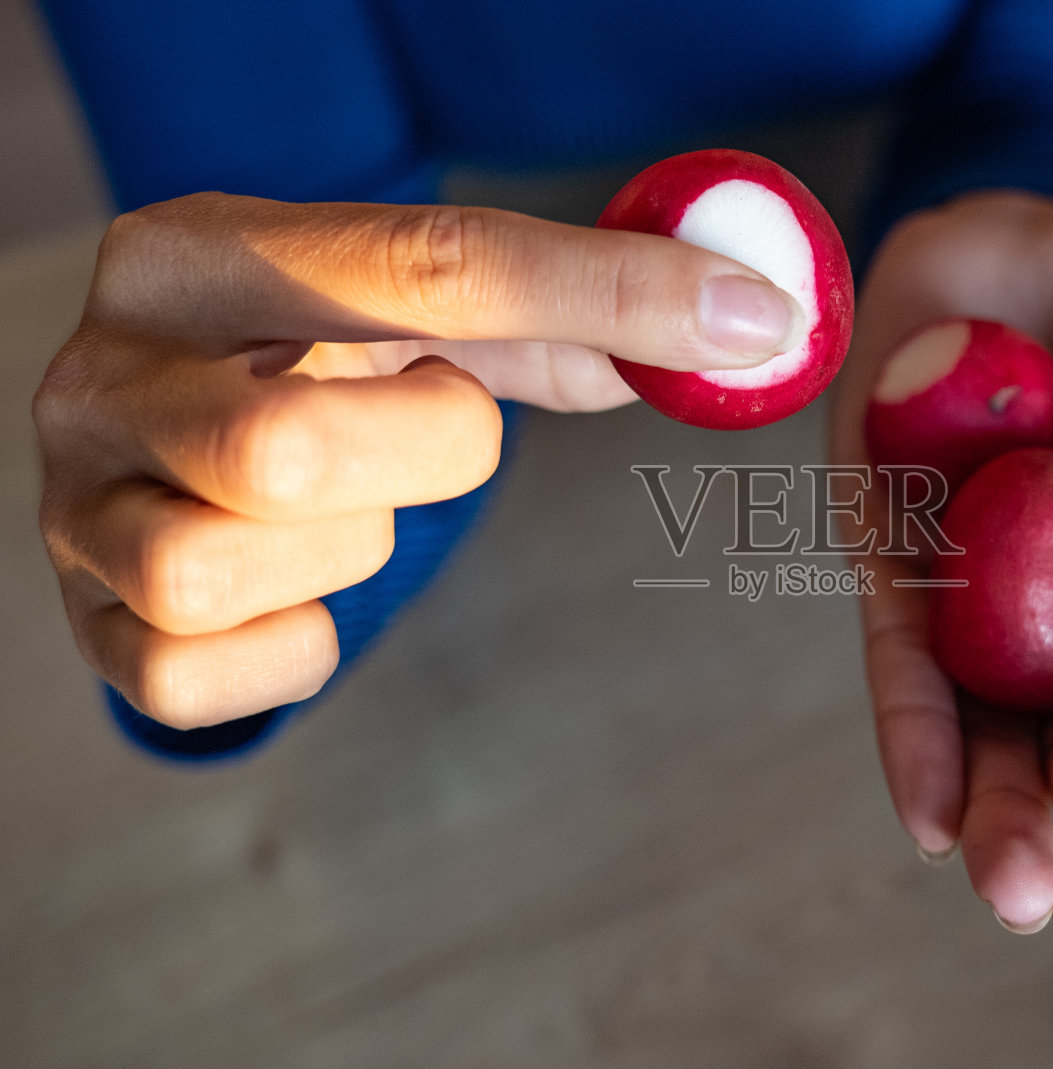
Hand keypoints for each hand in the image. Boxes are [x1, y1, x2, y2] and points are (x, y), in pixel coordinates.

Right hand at [35, 192, 800, 727]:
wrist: (157, 440)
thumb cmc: (315, 364)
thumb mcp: (414, 314)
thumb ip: (558, 316)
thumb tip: (734, 336)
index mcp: (201, 253)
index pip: (428, 267)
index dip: (604, 293)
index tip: (744, 318)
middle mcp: (107, 371)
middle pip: (289, 448)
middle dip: (417, 455)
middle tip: (426, 425)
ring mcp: (76, 505)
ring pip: (227, 562)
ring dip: (341, 550)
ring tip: (341, 504)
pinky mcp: (87, 625)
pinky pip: (204, 675)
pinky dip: (291, 645)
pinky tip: (294, 590)